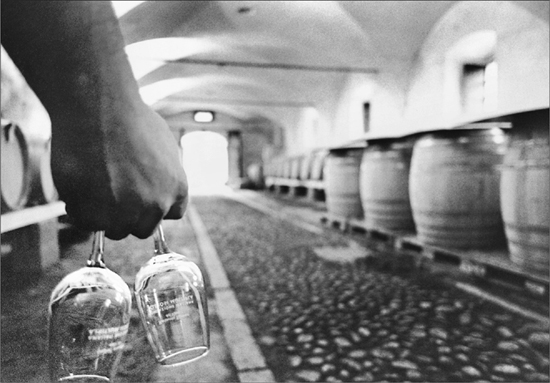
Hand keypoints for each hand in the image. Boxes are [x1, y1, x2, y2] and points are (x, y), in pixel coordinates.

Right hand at [51, 103, 187, 239]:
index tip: (139, 199)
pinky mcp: (95, 215)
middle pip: (143, 228)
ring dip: (104, 216)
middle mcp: (156, 205)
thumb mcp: (165, 143)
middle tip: (111, 196)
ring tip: (92, 190)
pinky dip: (80, 212)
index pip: (171, 213)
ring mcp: (126, 213)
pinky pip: (88, 224)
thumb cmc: (129, 117)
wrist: (97, 108)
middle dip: (129, 216)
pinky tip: (77, 191)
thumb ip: (166, 170)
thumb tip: (161, 181)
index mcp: (176, 188)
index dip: (153, 207)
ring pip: (115, 230)